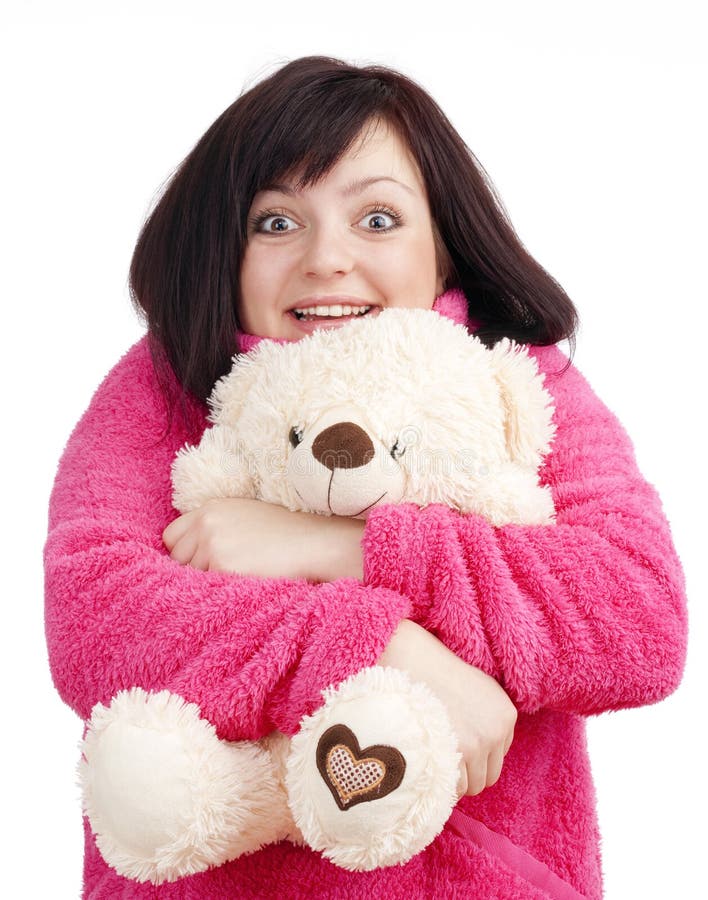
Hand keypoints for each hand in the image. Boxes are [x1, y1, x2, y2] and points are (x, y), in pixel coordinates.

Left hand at [162, 497, 365, 581]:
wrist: (313, 543)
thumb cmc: (284, 533)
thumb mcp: (245, 515)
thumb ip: (215, 525)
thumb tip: (188, 551)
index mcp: (210, 508)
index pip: (171, 536)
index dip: (185, 551)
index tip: (203, 561)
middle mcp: (206, 523)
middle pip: (176, 559)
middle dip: (194, 569)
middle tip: (225, 573)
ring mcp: (213, 544)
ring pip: (190, 577)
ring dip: (209, 582)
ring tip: (240, 576)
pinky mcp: (223, 567)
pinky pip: (206, 589)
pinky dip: (220, 592)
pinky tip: (242, 584)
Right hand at [377, 620, 516, 796]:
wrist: (412, 661)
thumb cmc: (439, 673)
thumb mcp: (480, 687)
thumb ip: (490, 718)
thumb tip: (488, 752)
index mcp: (506, 715)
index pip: (498, 756)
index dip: (476, 753)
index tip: (455, 739)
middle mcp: (496, 732)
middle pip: (488, 777)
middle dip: (467, 772)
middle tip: (443, 755)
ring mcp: (475, 745)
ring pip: (471, 786)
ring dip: (453, 778)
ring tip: (433, 755)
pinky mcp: (452, 755)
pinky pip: (452, 788)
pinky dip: (440, 781)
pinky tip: (427, 761)